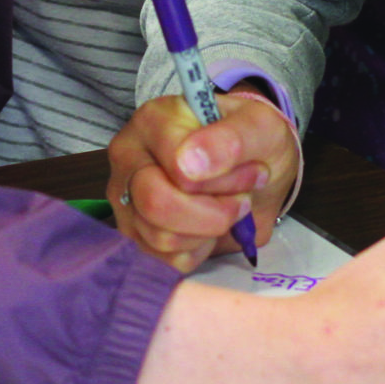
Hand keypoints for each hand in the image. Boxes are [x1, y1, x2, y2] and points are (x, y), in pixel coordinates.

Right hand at [108, 87, 298, 271]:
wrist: (252, 170)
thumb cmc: (250, 143)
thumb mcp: (259, 126)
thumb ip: (230, 139)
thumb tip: (191, 164)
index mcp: (152, 122)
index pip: (180, 168)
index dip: (225, 180)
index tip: (254, 171)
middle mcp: (128, 159)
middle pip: (156, 203)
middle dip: (213, 213)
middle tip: (241, 201)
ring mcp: (126, 200)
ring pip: (161, 238)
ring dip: (209, 231)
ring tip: (224, 208)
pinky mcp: (133, 235)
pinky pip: (165, 261)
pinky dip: (197, 251)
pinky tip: (206, 227)